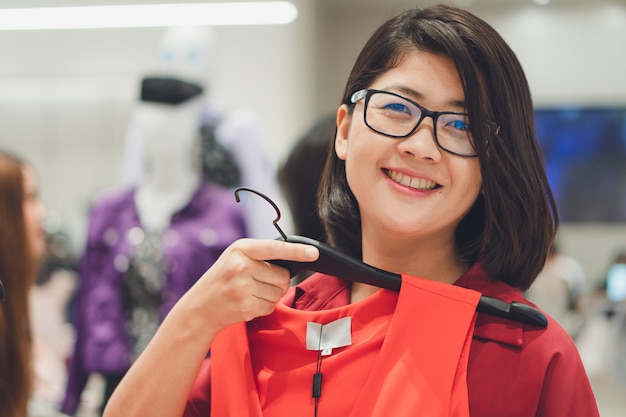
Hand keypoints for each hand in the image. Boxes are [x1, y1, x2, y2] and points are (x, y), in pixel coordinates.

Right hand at [178, 238, 318, 332]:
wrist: (199, 308)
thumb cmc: (222, 279)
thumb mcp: (235, 257)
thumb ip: (260, 255)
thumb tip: (294, 260)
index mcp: (241, 248)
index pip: (275, 248)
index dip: (297, 251)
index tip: (314, 252)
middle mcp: (241, 266)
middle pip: (283, 276)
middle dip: (277, 281)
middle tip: (258, 282)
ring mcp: (243, 287)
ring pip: (279, 293)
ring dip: (270, 295)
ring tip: (249, 293)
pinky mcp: (246, 306)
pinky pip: (271, 306)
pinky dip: (263, 307)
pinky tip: (247, 303)